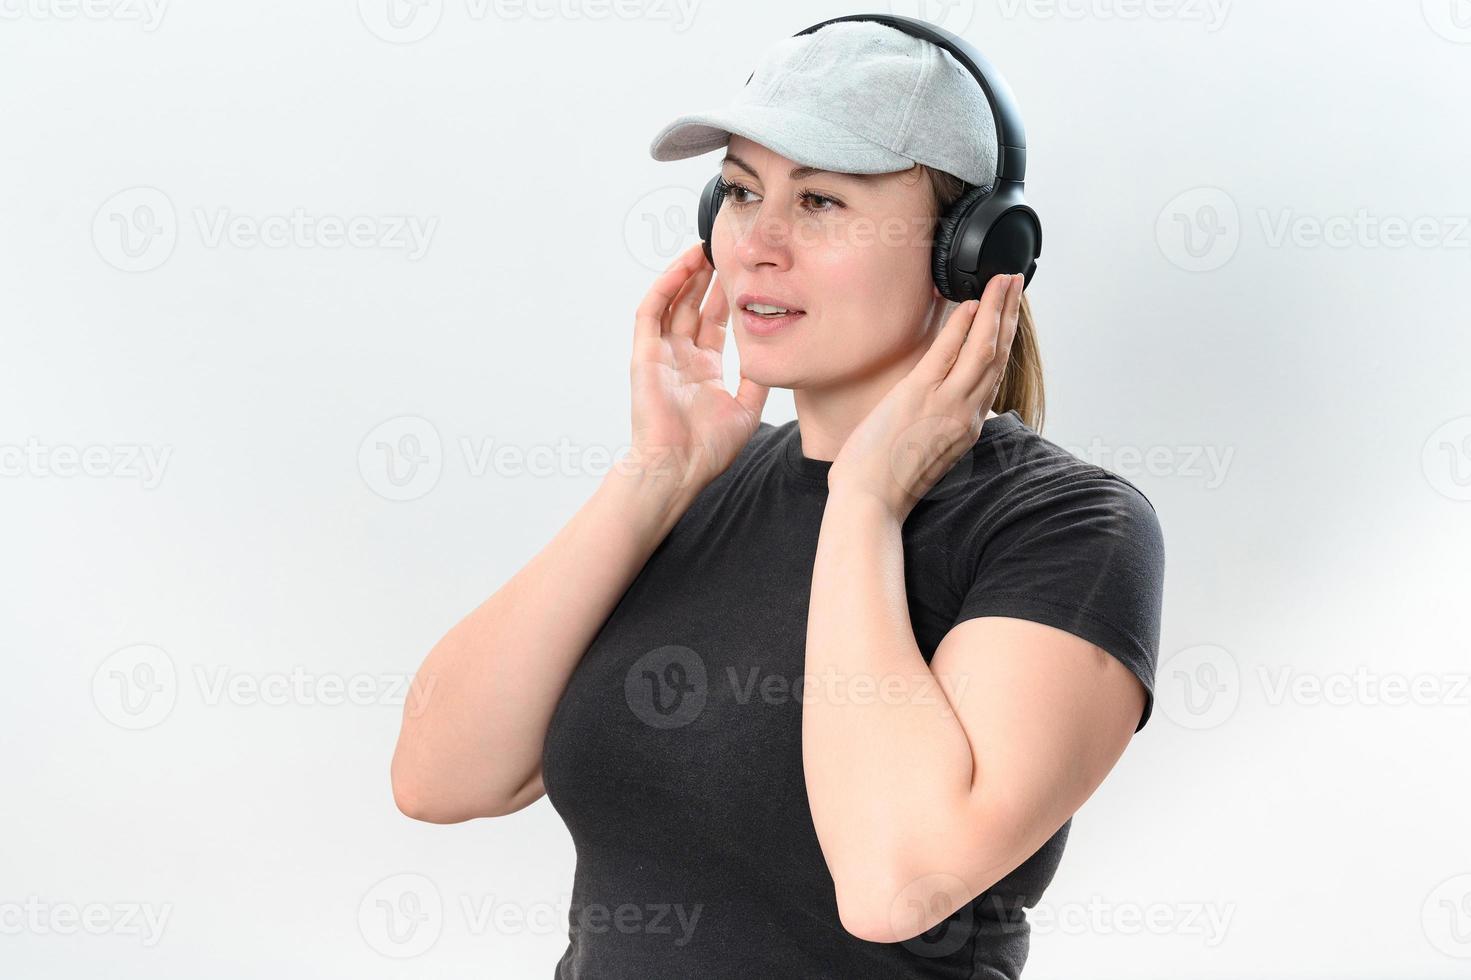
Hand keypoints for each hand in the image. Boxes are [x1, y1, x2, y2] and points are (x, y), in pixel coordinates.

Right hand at [625, 243, 769, 493]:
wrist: (676, 469)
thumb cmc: (707, 450)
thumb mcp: (746, 409)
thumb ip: (757, 380)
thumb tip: (776, 357)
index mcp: (704, 371)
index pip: (715, 323)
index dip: (727, 297)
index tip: (743, 273)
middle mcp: (681, 358)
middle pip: (693, 306)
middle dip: (708, 278)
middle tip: (725, 249)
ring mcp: (661, 355)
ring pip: (672, 302)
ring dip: (686, 274)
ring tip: (704, 247)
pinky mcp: (644, 354)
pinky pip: (652, 311)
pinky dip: (666, 286)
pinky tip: (684, 266)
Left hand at [827, 272, 1023, 519]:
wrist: (869, 504)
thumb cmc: (884, 482)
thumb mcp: (922, 451)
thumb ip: (935, 425)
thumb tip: (930, 407)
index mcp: (966, 427)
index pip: (992, 376)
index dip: (1003, 341)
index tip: (1007, 315)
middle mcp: (965, 415)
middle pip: (998, 356)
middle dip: (1010, 315)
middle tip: (1016, 282)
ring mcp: (947, 405)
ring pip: (985, 349)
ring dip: (998, 310)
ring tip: (1005, 281)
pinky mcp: (921, 397)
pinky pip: (950, 353)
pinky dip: (964, 326)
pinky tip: (971, 303)